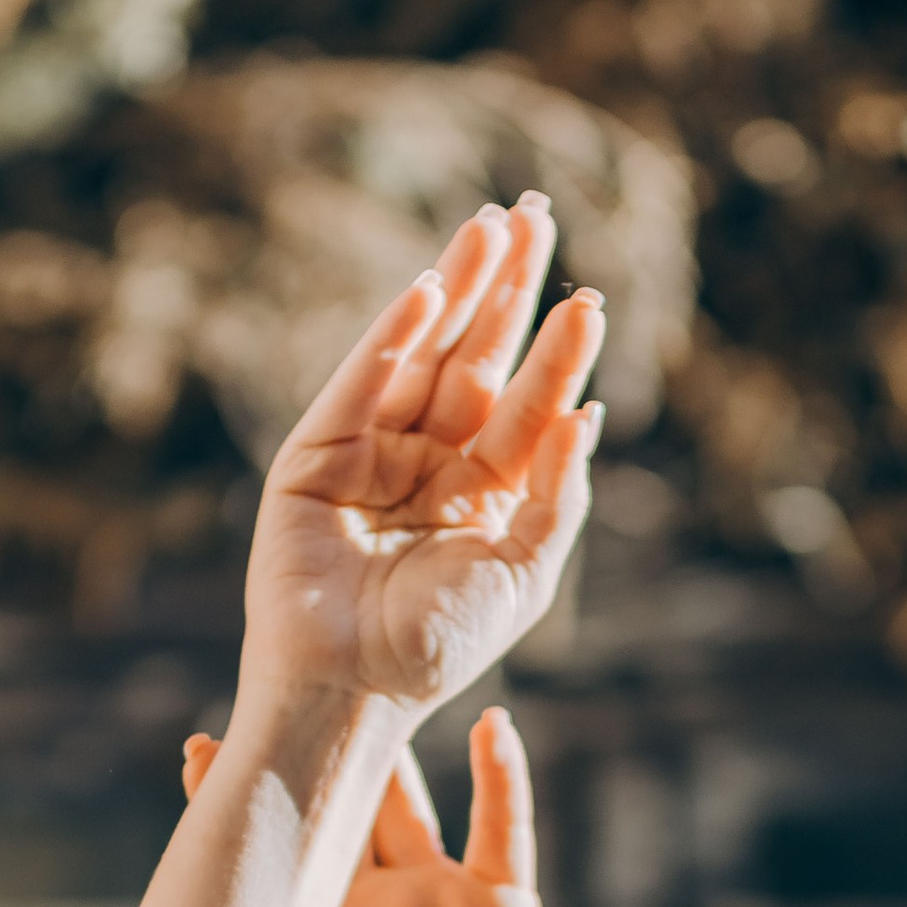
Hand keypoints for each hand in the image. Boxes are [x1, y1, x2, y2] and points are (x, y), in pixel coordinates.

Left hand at [182, 705, 608, 906]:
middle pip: (329, 812)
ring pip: (404, 801)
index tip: (198, 752)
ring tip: (371, 678)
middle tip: (273, 683)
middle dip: (303, 750)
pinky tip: (492, 729)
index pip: (266, 867)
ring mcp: (436, 898)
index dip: (230, 809)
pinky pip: (503, 827)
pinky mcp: (501, 904)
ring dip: (388, 745)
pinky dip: (500, 778)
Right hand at [236, 196, 602, 725]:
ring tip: (491, 227)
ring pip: (421, 355)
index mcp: (482, 491)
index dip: (556, 350)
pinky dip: (391, 336)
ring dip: (456, 288)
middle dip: (506, 288)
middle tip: (535, 214)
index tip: (590, 300)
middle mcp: (428, 461)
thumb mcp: (523, 572)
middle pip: (474, 357)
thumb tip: (591, 411)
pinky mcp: (315, 455)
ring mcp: (370, 453)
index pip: (527, 403)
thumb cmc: (438, 647)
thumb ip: (558, 494)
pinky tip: (430, 290)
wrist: (353, 692)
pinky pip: (360, 384)